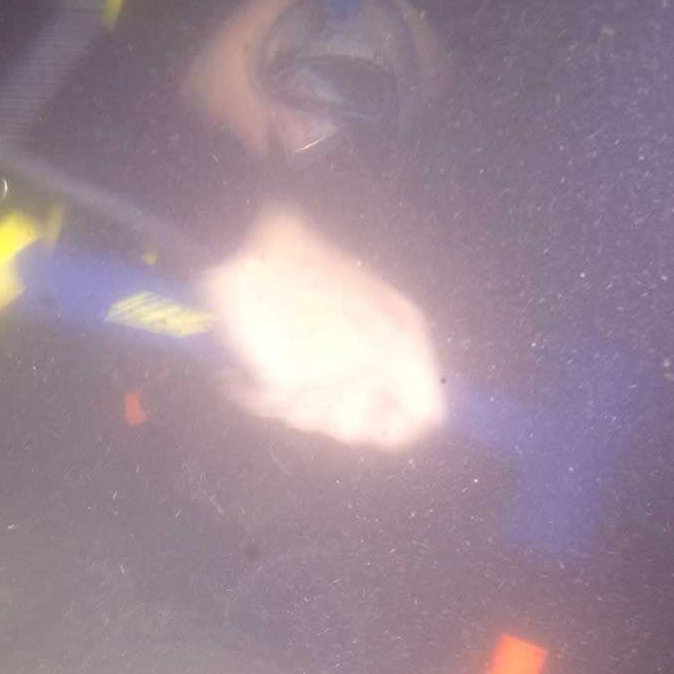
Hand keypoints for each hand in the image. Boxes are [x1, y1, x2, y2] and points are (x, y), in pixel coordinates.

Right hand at [200, 205, 445, 449]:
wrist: (251, 242)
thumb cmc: (302, 274)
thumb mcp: (366, 309)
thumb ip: (387, 364)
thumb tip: (389, 426)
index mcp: (406, 333)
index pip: (425, 414)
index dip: (395, 431)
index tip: (368, 431)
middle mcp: (380, 353)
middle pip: (357, 430)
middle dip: (323, 415)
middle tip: (302, 383)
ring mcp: (338, 366)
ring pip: (310, 423)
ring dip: (285, 400)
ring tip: (274, 353)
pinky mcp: (294, 374)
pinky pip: (268, 406)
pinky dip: (250, 388)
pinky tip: (248, 356)